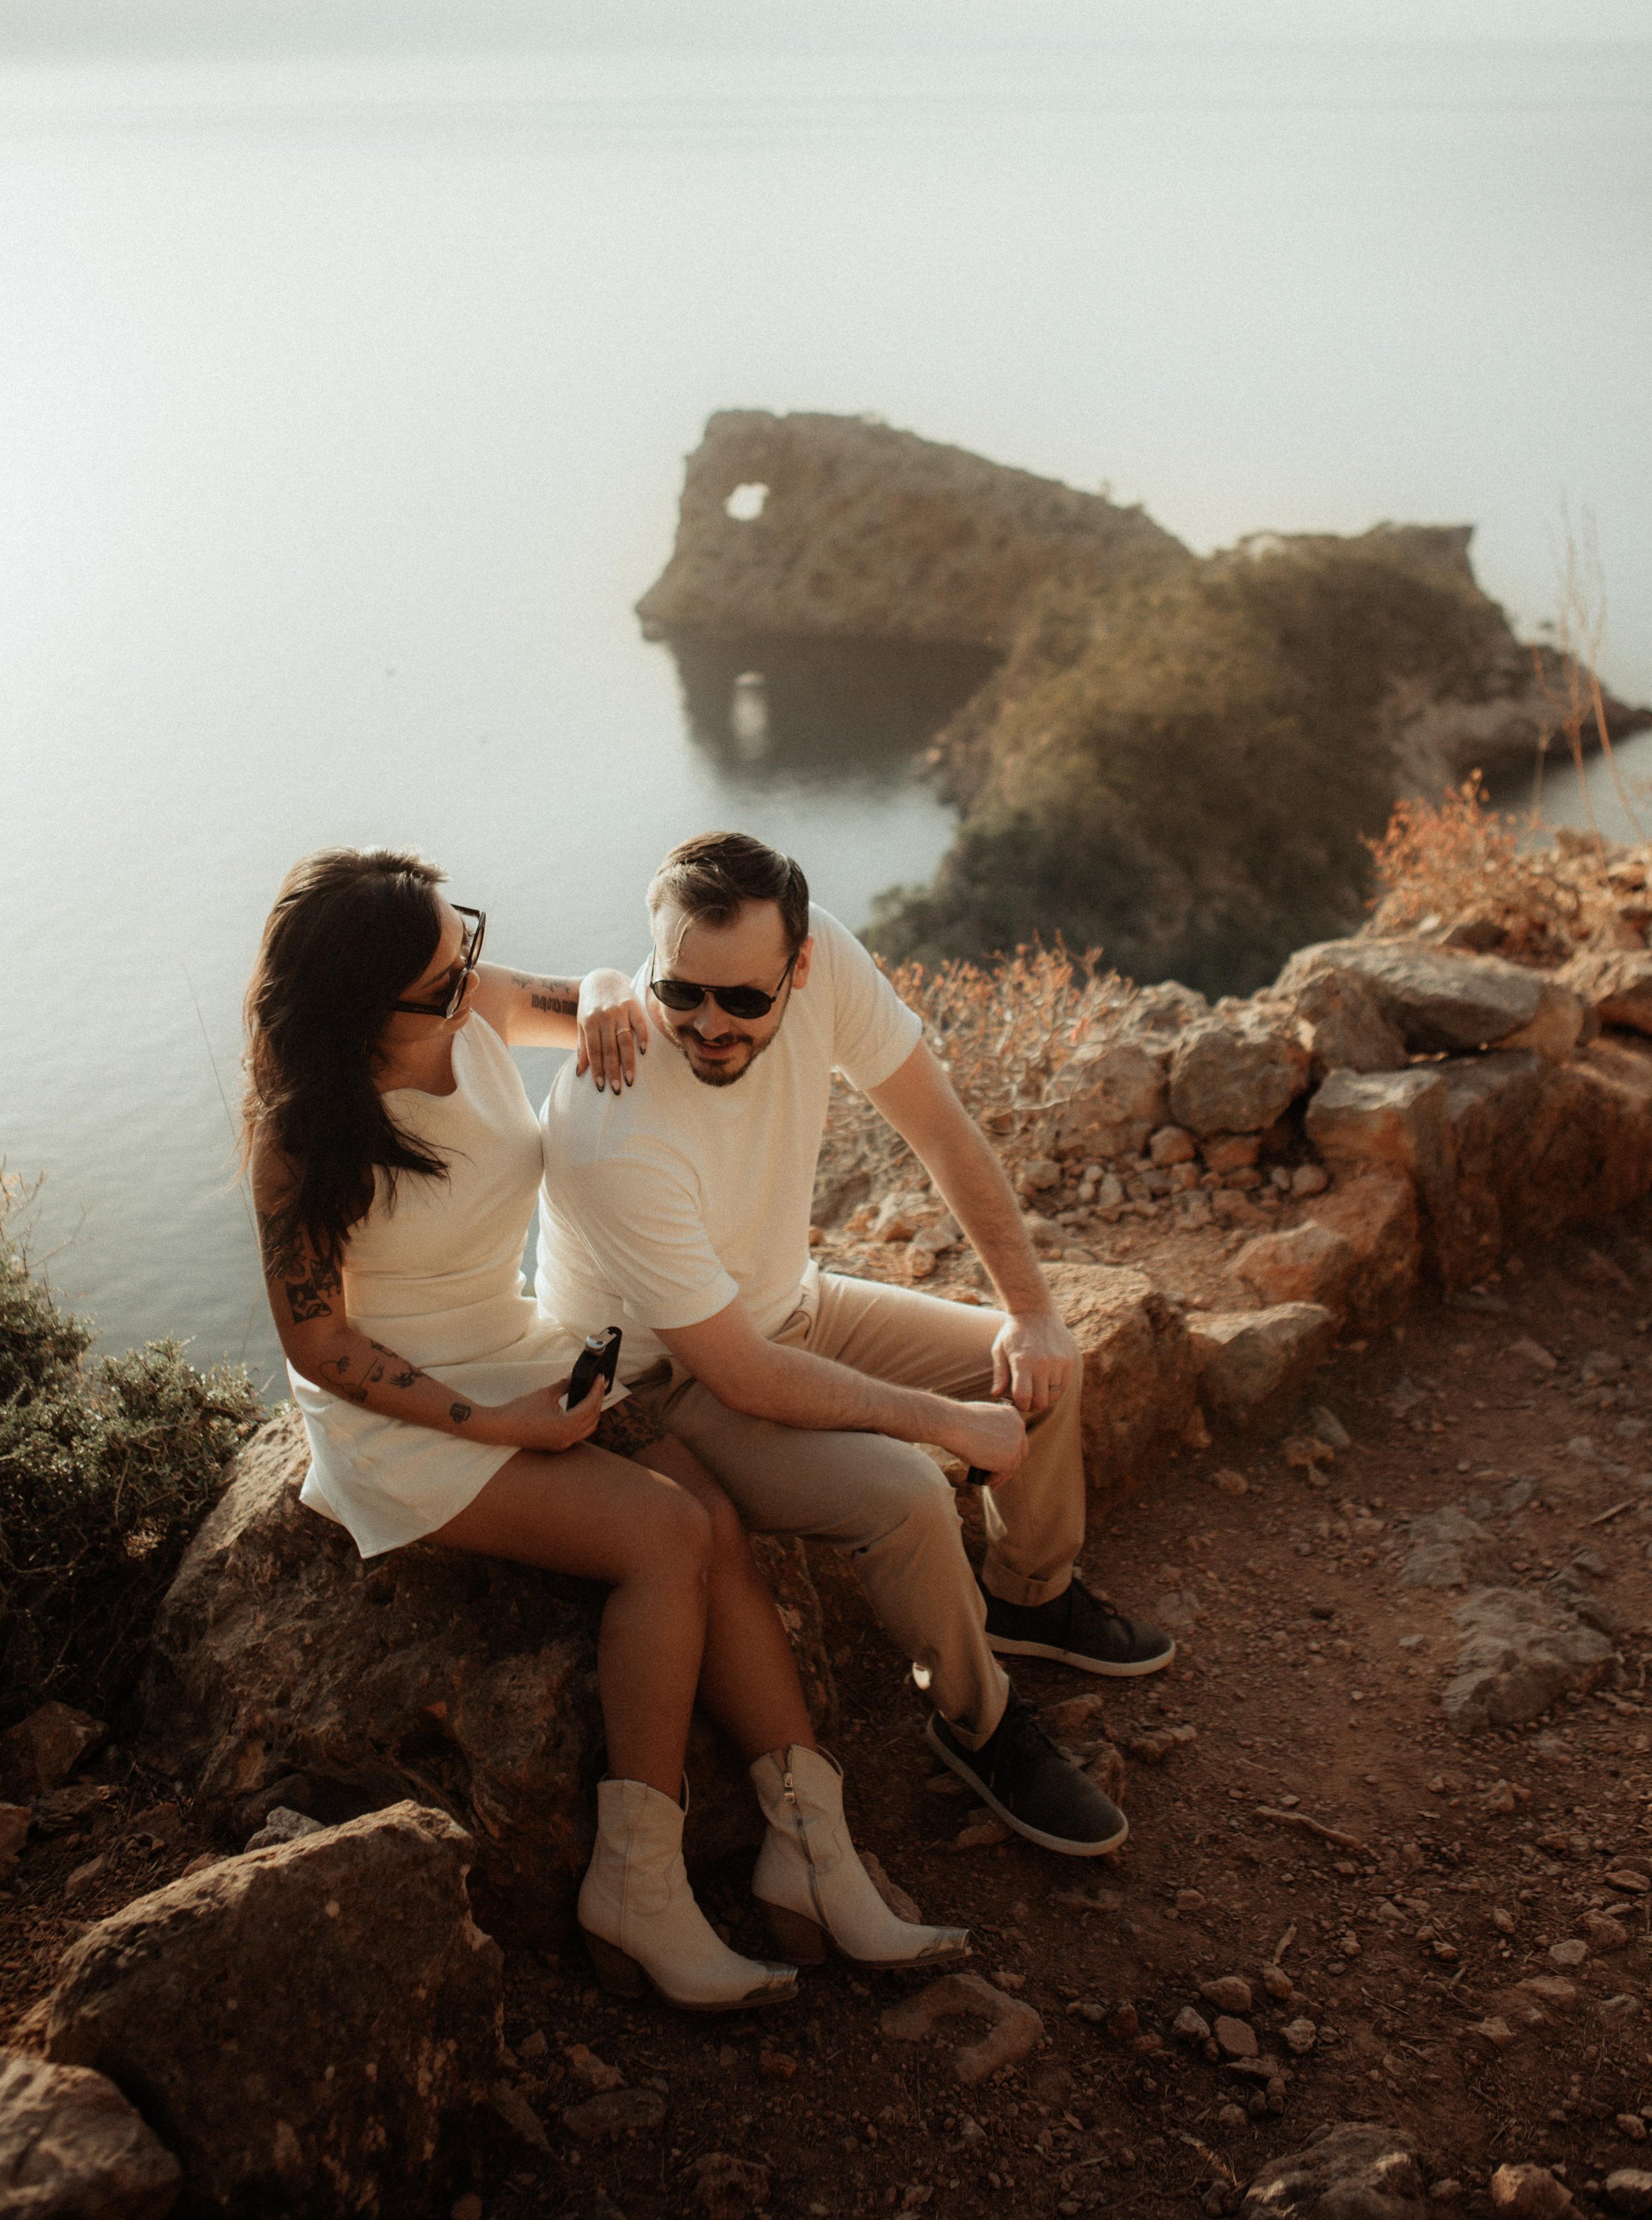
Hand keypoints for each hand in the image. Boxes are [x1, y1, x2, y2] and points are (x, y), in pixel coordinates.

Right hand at [484, 1371, 605, 1452]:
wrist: (500, 1428)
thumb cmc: (520, 1411)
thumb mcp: (546, 1394)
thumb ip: (564, 1385)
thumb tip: (575, 1378)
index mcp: (567, 1426)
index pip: (590, 1406)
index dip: (597, 1390)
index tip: (601, 1378)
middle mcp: (568, 1438)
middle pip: (593, 1418)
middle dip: (598, 1399)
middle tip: (600, 1383)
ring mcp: (563, 1444)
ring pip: (588, 1428)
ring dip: (593, 1411)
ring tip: (593, 1394)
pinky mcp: (557, 1445)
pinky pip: (578, 1433)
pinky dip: (583, 1420)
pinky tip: (581, 1408)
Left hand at [576, 970, 649, 1091]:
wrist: (602, 979)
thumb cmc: (590, 1007)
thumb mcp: (582, 1024)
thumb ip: (583, 1047)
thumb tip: (580, 1072)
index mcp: (590, 1022)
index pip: (594, 1051)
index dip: (597, 1069)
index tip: (601, 1087)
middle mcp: (605, 1017)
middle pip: (609, 1048)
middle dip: (613, 1070)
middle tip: (617, 1089)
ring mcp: (620, 1011)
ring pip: (625, 1040)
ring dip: (627, 1061)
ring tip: (629, 1079)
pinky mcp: (634, 1005)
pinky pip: (640, 1024)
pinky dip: (642, 1038)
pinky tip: (643, 1052)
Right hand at [944, 1398, 1027, 1483]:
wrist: (954, 1425)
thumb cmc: (959, 1420)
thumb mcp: (981, 1417)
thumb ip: (991, 1428)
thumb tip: (990, 1444)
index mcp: (1012, 1413)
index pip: (1015, 1436)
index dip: (1008, 1449)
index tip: (998, 1458)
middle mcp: (1018, 1426)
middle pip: (1018, 1451)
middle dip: (1008, 1463)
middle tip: (996, 1472)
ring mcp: (1016, 1443)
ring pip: (1012, 1464)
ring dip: (1001, 1474)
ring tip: (989, 1481)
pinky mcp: (1010, 1458)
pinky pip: (1004, 1473)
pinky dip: (996, 1479)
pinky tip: (987, 1482)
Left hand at [990, 1309, 1075, 1414]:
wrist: (1035, 1310)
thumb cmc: (1013, 1332)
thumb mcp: (999, 1349)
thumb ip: (999, 1373)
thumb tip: (996, 1394)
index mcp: (1022, 1362)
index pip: (1024, 1397)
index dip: (1020, 1405)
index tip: (1018, 1402)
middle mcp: (1042, 1363)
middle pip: (1041, 1401)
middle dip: (1033, 1405)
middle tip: (1027, 1400)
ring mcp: (1058, 1361)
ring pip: (1054, 1395)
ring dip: (1045, 1397)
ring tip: (1037, 1390)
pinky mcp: (1069, 1359)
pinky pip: (1064, 1385)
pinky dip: (1056, 1389)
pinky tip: (1047, 1382)